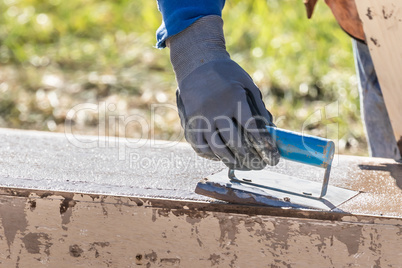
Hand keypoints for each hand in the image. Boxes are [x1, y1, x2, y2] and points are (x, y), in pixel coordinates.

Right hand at [167, 16, 279, 169]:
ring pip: (216, 147)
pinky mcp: (190, 121)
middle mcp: (217, 110)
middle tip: (258, 165)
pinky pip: (199, 145)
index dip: (264, 145)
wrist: (196, 63)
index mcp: (234, 99)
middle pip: (235, 142)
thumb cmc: (226, 73)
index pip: (252, 129)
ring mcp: (201, 117)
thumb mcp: (246, 83)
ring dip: (230, 159)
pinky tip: (219, 157)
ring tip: (239, 163)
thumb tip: (269, 127)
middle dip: (249, 157)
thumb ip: (258, 105)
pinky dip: (210, 154)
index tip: (272, 157)